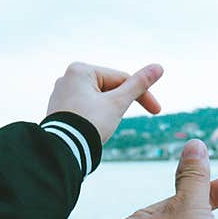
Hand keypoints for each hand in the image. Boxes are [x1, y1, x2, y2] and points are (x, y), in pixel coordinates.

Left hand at [47, 61, 163, 143]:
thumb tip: (159, 67)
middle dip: (118, 105)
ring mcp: (61, 94)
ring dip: (106, 112)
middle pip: (108, 88)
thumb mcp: (118, 103)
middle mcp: (67, 77)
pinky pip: (84, 109)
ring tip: (100, 128)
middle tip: (117, 122)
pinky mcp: (58, 109)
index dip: (141, 94)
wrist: (64, 151)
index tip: (156, 111)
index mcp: (80, 70)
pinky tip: (90, 130)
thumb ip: (138, 85)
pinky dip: (93, 117)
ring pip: (97, 100)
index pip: (121, 78)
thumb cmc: (90, 124)